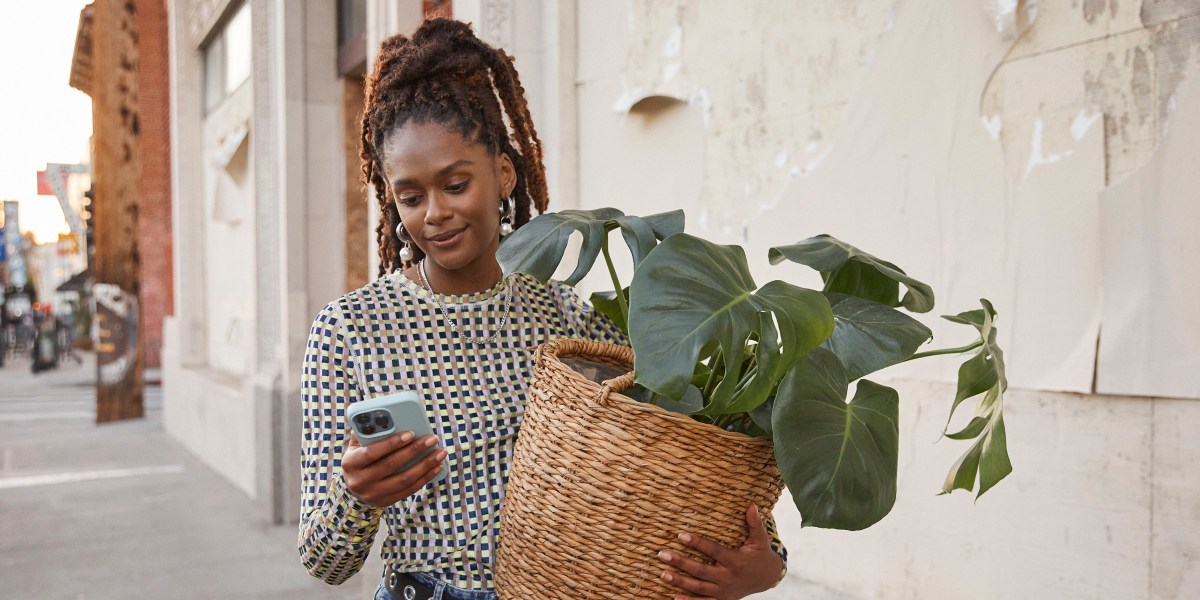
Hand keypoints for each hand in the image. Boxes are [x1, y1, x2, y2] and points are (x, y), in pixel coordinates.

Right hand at [341, 430, 446, 506]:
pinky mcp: (385, 501)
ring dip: (425, 465)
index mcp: (351, 463)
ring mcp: (373, 494)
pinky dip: (425, 478)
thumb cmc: (360, 458)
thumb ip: (368, 432)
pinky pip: (409, 490)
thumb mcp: (356, 445)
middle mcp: (360, 481)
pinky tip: (436, 467)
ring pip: (403, 480)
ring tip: (440, 453)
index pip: (372, 452)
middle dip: (414, 451)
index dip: (391, 443)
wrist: (353, 487)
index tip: (410, 433)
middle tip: (432, 439)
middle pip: (391, 465)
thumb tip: (387, 417)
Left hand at [657, 504, 783, 599]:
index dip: (698, 543)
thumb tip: (752, 505)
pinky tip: (674, 597)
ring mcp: (724, 591)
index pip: (713, 551)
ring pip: (698, 587)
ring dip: (680, 581)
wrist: (767, 578)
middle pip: (701, 570)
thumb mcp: (760, 539)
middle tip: (663, 554)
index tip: (681, 535)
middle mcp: (728, 577)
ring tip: (662, 574)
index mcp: (736, 561)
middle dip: (681, 562)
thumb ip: (755, 523)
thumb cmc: (760, 554)